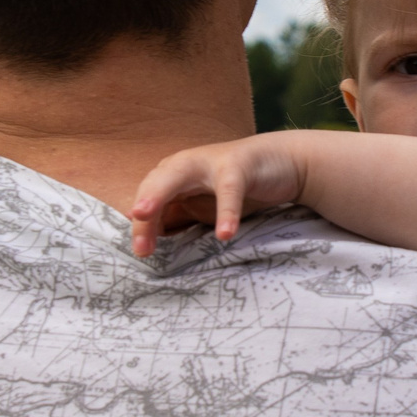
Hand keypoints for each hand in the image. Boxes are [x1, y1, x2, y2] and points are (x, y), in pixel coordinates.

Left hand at [128, 135, 312, 255]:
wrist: (282, 165)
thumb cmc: (236, 189)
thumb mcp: (202, 207)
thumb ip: (178, 220)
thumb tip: (149, 247)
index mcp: (172, 177)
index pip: (147, 201)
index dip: (140, 226)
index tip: (140, 253)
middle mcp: (183, 165)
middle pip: (152, 186)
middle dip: (139, 210)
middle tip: (133, 238)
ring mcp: (208, 162)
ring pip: (175, 177)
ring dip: (158, 194)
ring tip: (143, 214)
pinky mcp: (238, 166)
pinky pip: (228, 190)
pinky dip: (226, 211)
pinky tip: (224, 234)